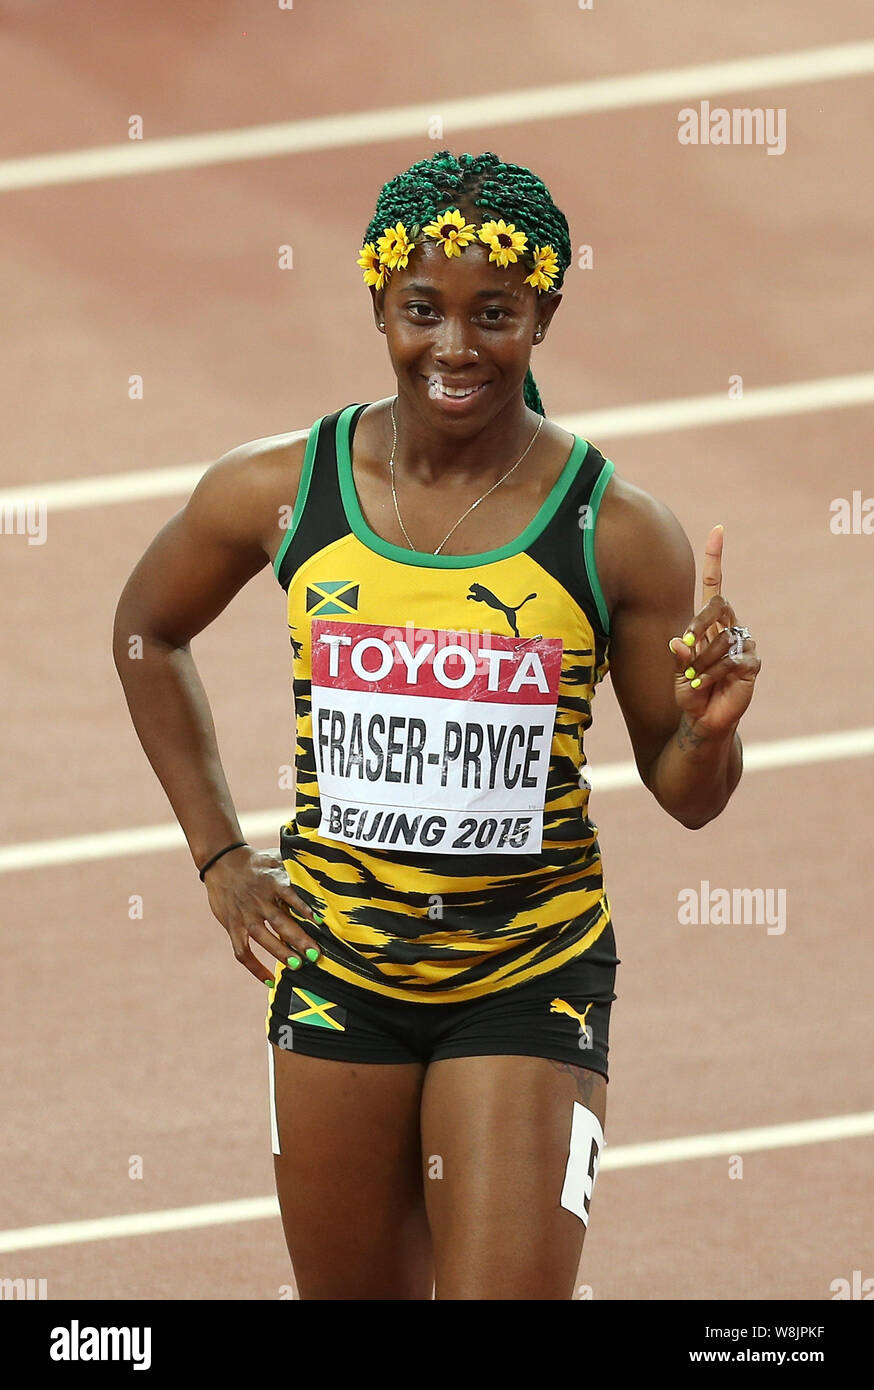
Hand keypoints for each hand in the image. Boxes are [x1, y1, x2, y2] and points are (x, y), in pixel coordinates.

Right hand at [202, 845, 320, 983]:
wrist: (222, 861)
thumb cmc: (257, 862)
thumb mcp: (276, 858)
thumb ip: (296, 866)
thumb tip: (322, 867)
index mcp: (272, 881)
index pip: (290, 895)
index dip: (305, 908)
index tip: (320, 921)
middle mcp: (258, 900)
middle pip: (279, 921)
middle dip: (298, 939)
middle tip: (315, 954)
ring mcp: (244, 915)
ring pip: (263, 938)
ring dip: (280, 953)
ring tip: (298, 965)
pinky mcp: (233, 926)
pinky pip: (242, 951)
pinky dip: (255, 967)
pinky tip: (270, 980)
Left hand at [668, 525, 760, 735]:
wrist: (703, 719)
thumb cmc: (689, 691)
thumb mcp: (677, 671)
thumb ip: (680, 656)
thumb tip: (678, 641)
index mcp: (711, 623)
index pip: (715, 586)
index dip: (715, 559)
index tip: (717, 531)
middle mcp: (730, 628)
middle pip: (719, 604)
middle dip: (699, 622)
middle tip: (687, 645)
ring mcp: (743, 645)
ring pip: (722, 639)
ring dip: (702, 662)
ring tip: (694, 680)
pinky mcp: (752, 664)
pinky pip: (731, 660)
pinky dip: (711, 674)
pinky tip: (702, 685)